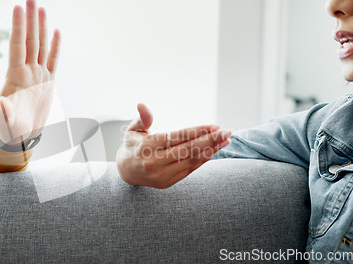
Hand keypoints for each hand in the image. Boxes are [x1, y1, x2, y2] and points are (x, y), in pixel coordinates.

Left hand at [0, 0, 60, 144]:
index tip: (17, 8)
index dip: (18, 27)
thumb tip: (1, 105)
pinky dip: (55, 46)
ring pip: (40, 46)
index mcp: (16, 78)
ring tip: (41, 8)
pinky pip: (52, 59)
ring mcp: (38, 75)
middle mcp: (27, 72)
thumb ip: (4, 114)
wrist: (20, 137)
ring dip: (40, 27)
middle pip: (30, 40)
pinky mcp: (47, 82)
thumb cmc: (10, 131)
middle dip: (30, 19)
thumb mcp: (6, 125)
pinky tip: (56, 31)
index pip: (18, 46)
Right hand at [116, 104, 231, 188]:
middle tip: (227, 132)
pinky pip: (190, 169)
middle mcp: (155, 162)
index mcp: (146, 146)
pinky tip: (214, 150)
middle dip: (210, 140)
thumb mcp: (132, 130)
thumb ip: (142, 118)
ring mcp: (162, 174)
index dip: (197, 131)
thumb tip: (142, 104)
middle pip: (188, 150)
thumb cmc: (132, 146)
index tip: (214, 125)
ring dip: (211, 150)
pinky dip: (203, 160)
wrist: (125, 172)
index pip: (177, 137)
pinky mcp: (168, 182)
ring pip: (192, 161)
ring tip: (225, 141)